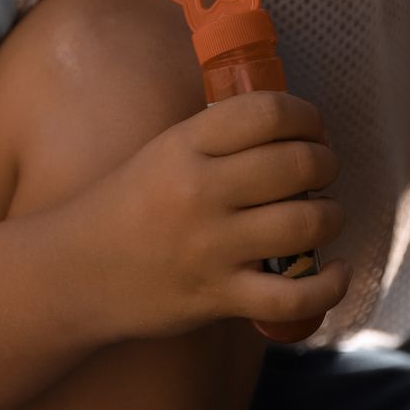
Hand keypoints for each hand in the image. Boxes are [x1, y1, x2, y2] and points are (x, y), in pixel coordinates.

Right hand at [72, 89, 349, 343]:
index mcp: (184, 146)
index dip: (307, 117)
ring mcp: (210, 247)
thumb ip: (218, 139)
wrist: (75, 273)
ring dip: (331, 216)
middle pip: (298, 164)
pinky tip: (334, 269)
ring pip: (306, 224)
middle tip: (321, 171)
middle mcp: (199, 191)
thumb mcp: (162, 153)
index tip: (312, 129)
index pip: (267, 112)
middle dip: (326, 164)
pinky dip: (329, 284)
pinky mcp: (218, 296)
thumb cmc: (125, 208)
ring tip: (323, 216)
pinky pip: (294, 296)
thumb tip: (291, 126)